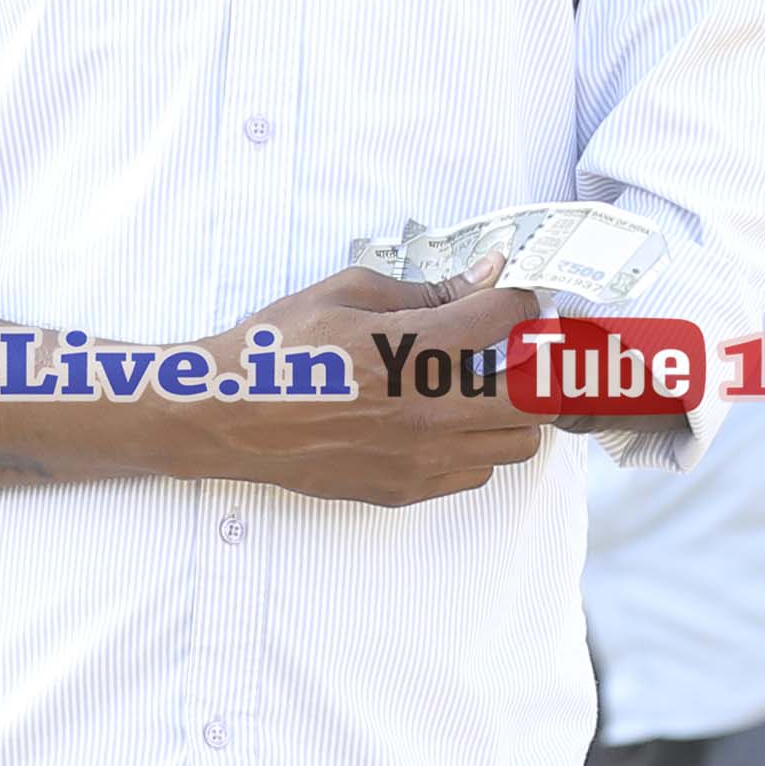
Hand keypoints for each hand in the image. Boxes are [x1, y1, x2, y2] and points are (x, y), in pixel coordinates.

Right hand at [204, 270, 549, 508]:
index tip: (517, 298)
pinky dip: (475, 445)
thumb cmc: (281, 348)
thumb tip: (485, 276)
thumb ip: (428, 290)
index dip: (521, 299)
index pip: (506, 317)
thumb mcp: (350, 292)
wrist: (228, 415)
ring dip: (512, 410)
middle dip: (536, 365)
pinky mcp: (405, 489)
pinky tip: (445, 420)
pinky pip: (475, 473)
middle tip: (517, 348)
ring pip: (517, 443)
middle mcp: (427, 411)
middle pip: (535, 396)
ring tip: (481, 387)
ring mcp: (419, 458)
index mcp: (413, 349)